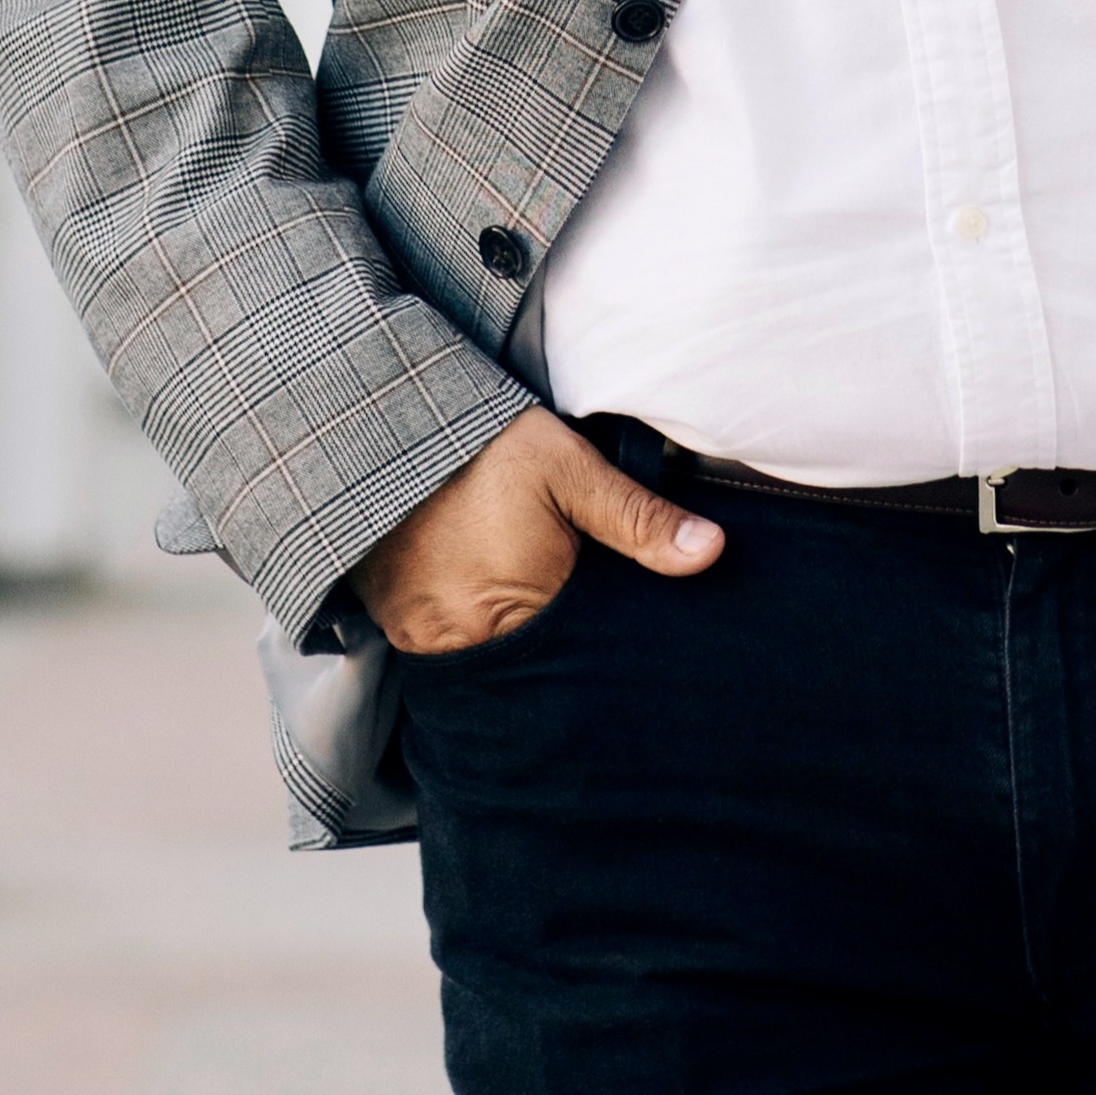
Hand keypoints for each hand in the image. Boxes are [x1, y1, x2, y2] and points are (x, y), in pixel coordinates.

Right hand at [351, 409, 721, 656]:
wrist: (386, 422)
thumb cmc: (485, 445)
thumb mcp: (570, 469)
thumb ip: (637, 518)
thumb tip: (709, 553)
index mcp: (511, 613)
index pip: (570, 663)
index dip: (596, 651)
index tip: (614, 639)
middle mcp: (457, 642)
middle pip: (524, 672)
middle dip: (554, 659)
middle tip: (574, 623)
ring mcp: (416, 636)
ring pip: (482, 664)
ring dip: (509, 645)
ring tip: (534, 614)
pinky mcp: (389, 620)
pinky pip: (440, 648)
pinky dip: (468, 632)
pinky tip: (488, 603)